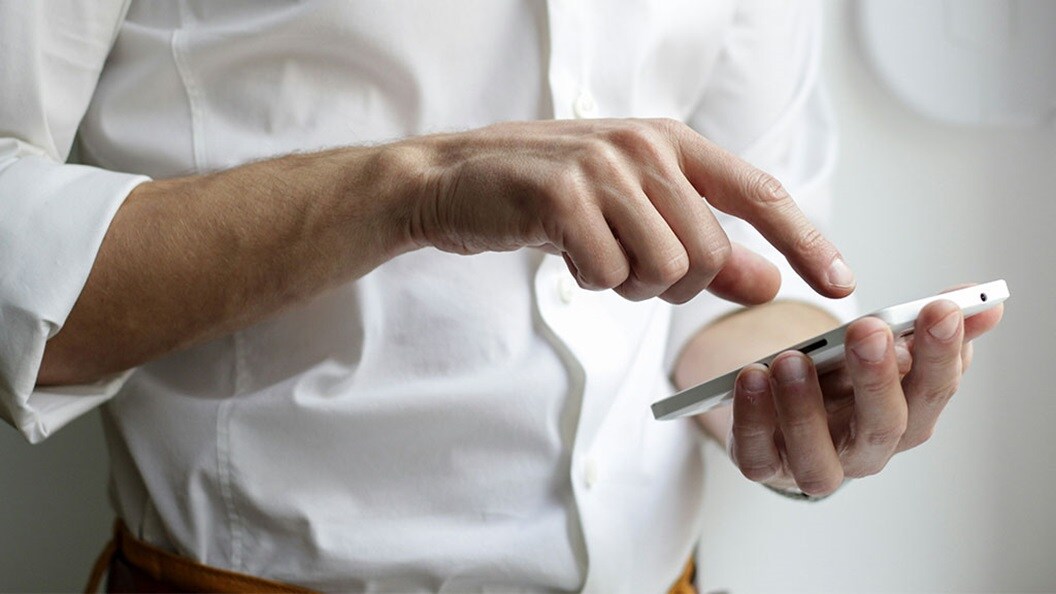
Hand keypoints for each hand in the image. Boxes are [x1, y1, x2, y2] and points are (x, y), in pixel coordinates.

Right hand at [403, 118, 854, 303]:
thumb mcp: (633, 213)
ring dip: (628, 284)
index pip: (760, 194)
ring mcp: (603, 167)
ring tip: (593, 254)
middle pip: (708, 252)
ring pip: (663, 268)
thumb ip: (704, 246)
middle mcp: (645, 146)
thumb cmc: (548, 196)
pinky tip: (563, 252)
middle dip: (673, 284)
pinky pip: (608, 274)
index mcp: (671, 143)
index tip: (840, 283)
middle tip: (627, 267)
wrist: (455, 180)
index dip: (805, 240)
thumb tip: (767, 282)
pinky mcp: (562, 195)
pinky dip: (589, 281)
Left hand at [726, 291, 1003, 495]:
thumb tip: (984, 302)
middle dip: (878, 378)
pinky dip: (752, 419)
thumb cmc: (841, 379)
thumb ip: (926, 326)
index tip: (941, 309)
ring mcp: (813, 464)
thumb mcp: (882, 347)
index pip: (934, 391)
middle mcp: (866, 450)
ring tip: (792, 360)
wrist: (784, 407)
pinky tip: (750, 378)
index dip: (942, 353)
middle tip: (868, 330)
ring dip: (805, 408)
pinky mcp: (764, 465)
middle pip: (883, 427)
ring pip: (817, 457)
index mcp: (906, 417)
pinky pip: (757, 455)